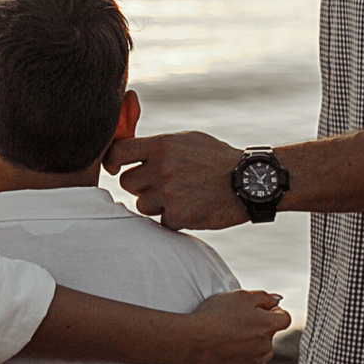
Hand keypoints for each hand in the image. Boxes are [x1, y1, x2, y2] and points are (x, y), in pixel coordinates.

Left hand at [107, 130, 247, 230]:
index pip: (118, 152)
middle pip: (126, 183)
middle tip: (161, 185)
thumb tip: (126, 150)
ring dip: (156, 204)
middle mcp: (162, 169)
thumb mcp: (187, 141)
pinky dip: (173, 219)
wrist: (250, 181)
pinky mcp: (179, 217)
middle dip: (140, 186)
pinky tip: (192, 208)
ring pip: (142, 205)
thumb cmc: (217, 158)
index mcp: (162, 146)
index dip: (112, 162)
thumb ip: (157, 146)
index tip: (115, 168)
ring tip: (181, 196)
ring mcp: (169, 194)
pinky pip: (161, 222)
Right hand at [186, 288, 290, 363]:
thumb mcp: (241, 295)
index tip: (259, 311)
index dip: (274, 312)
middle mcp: (267, 344)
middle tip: (238, 324)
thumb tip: (279, 300)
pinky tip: (245, 360)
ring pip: (265, 353)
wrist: (194, 339)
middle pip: (271, 335)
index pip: (284, 318)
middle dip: (260, 329)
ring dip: (256, 347)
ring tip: (234, 340)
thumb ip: (264, 297)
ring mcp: (257, 361)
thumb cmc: (215, 314)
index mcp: (269, 324)